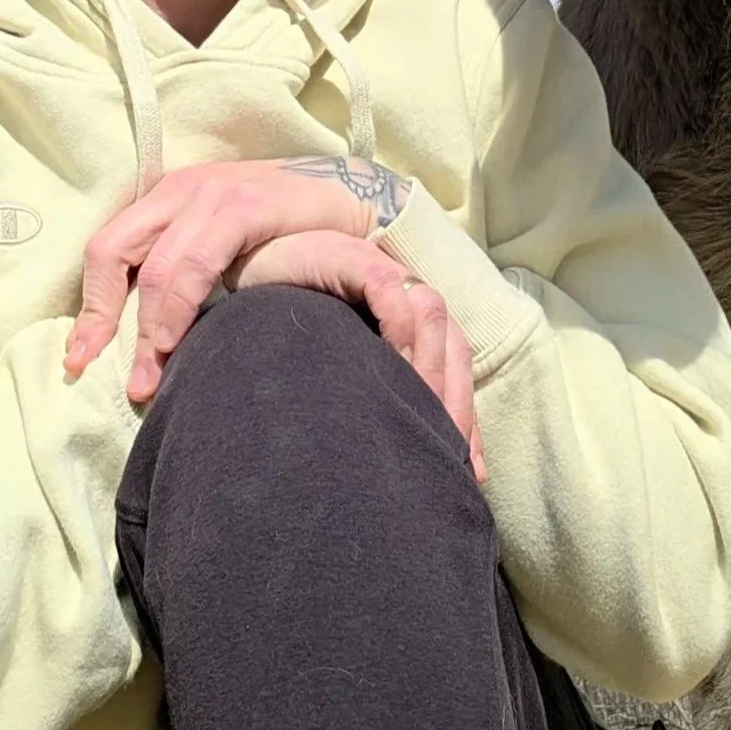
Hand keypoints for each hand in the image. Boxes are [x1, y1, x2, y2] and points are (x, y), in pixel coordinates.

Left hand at [64, 155, 409, 397]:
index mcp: (166, 197)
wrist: (350, 198)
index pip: (105, 251)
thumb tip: (141, 334)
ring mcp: (211, 191)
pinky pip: (198, 260)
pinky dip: (182, 306)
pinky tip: (183, 340)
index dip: (90, 310)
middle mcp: (180, 188)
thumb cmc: (284, 232)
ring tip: (153, 375)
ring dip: (149, 329)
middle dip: (104, 322)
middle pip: (113, 253)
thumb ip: (185, 271)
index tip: (79, 362)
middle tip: (119, 376)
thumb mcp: (222, 247)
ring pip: (156, 266)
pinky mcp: (244, 202)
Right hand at [231, 229, 486, 482]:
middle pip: (454, 345)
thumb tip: (404, 460)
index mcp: (412, 318)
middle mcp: (407, 293)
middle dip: (452, 401)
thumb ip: (375, 395)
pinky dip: (398, 323)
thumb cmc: (299, 317)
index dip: (464, 415)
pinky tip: (392, 359)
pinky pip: (388, 290)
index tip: (469, 470)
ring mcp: (385, 273)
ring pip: (431, 315)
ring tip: (417, 414)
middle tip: (440, 450)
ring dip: (431, 365)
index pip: (456, 367)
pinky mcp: (357, 259)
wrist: (261, 262)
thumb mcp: (346, 364)